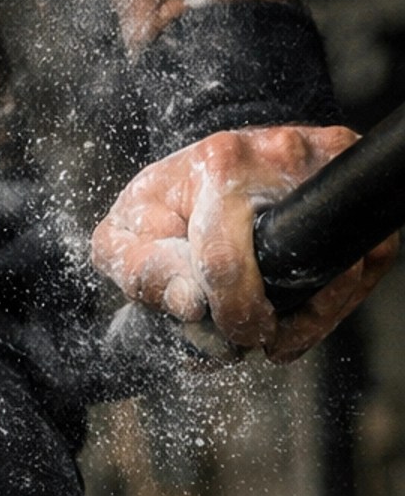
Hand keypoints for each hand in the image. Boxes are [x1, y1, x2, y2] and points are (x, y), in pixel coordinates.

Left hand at [91, 125, 397, 364]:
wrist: (216, 161)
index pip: (226, 262)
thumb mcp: (129, 231)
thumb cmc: (170, 200)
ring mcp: (328, 164)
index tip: (235, 337)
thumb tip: (192, 305)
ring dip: (315, 316)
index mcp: (219, 166)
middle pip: (294, 263)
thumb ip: (141, 270)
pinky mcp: (355, 182)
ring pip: (341, 264)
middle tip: (259, 339)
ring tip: (282, 333)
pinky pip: (367, 255)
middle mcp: (281, 155)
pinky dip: (338, 295)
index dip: (231, 316)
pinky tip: (305, 309)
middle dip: (278, 319)